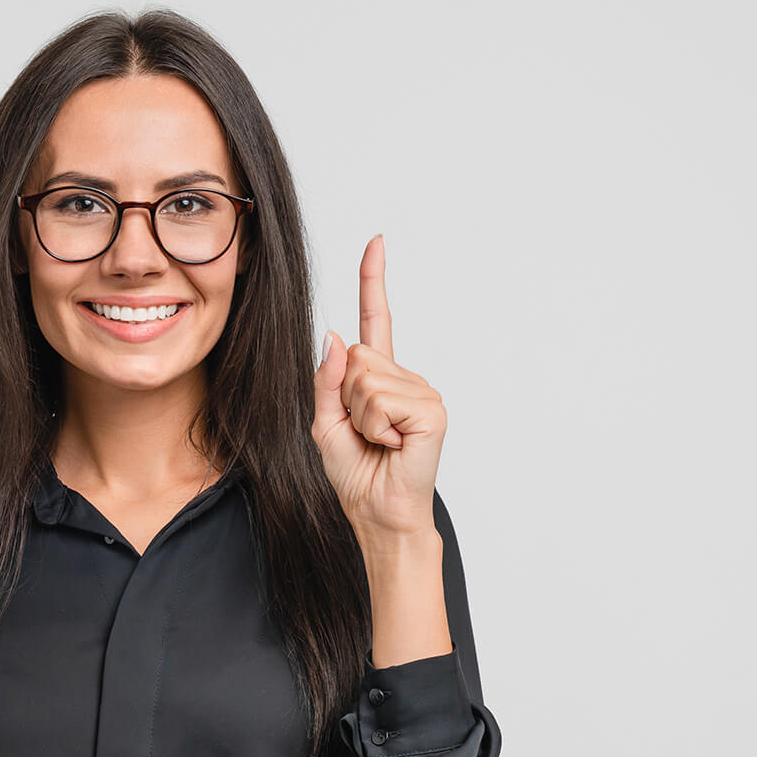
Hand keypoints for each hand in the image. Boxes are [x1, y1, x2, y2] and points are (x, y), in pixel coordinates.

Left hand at [311, 234, 445, 540]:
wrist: (378, 513)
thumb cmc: (356, 473)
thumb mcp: (324, 423)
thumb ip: (326, 380)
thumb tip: (334, 335)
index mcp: (379, 377)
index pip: (376, 319)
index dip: (374, 281)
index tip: (376, 242)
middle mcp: (406, 378)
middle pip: (355, 357)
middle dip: (345, 398)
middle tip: (363, 432)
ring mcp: (423, 392)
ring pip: (365, 379)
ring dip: (360, 417)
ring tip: (379, 441)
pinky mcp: (432, 410)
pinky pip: (381, 400)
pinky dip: (376, 427)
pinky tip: (394, 445)